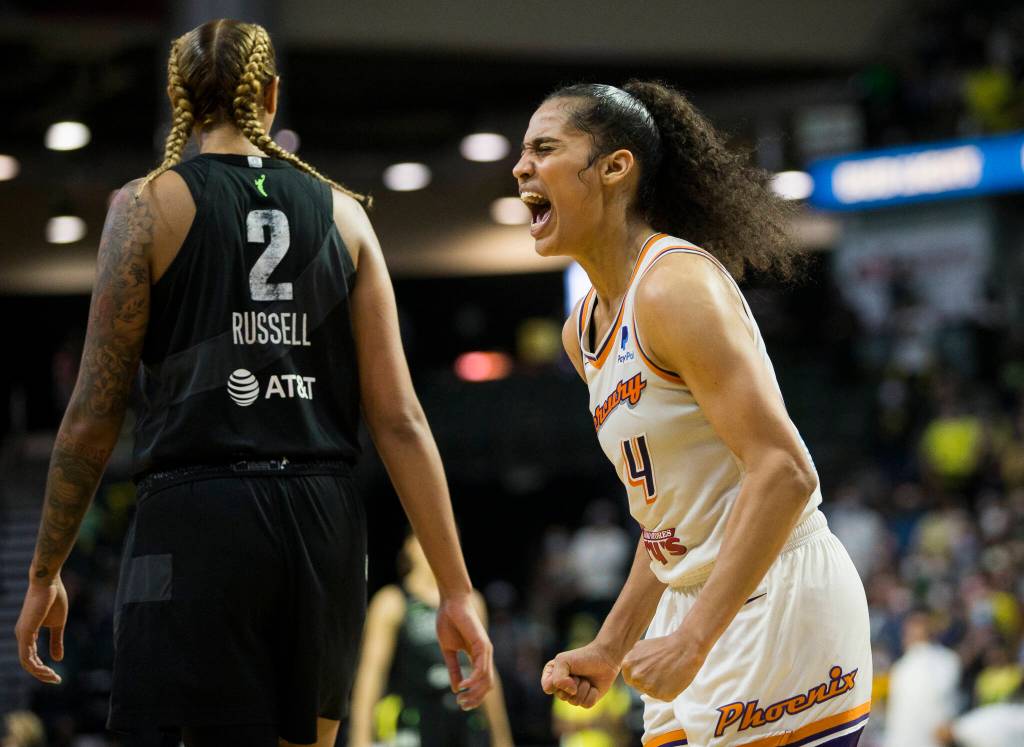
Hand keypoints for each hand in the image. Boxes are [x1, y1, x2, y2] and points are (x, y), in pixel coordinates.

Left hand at [15, 574, 67, 683]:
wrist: (49, 582)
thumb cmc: (54, 599)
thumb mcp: (58, 624)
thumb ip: (56, 641)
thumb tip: (58, 659)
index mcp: (28, 634)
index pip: (32, 658)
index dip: (43, 669)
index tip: (57, 676)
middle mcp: (22, 636)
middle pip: (28, 663)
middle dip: (42, 674)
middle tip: (56, 680)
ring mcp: (22, 635)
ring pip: (27, 663)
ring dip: (40, 673)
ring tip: (53, 677)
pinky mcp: (25, 632)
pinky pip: (27, 656)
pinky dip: (36, 666)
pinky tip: (47, 670)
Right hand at [436, 593, 493, 709]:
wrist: (451, 602)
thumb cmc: (449, 622)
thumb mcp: (449, 650)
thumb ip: (453, 668)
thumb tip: (456, 688)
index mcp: (477, 656)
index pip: (482, 682)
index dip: (474, 696)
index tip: (461, 704)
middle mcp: (485, 655)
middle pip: (487, 685)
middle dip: (475, 698)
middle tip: (461, 705)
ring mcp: (485, 650)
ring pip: (486, 679)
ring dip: (475, 692)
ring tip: (461, 699)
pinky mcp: (482, 644)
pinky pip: (481, 667)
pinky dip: (473, 679)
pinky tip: (463, 685)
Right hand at [541, 641, 619, 707]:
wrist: (605, 658)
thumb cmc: (583, 657)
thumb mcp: (563, 661)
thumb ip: (558, 678)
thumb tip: (571, 692)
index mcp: (552, 676)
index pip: (547, 687)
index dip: (557, 681)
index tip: (566, 669)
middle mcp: (561, 687)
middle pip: (562, 696)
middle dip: (573, 683)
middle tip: (578, 673)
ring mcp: (574, 695)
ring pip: (575, 701)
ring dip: (583, 688)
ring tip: (586, 679)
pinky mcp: (586, 700)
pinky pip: (586, 704)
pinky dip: (592, 694)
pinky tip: (594, 686)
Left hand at [621, 632, 706, 700]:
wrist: (684, 648)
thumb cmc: (664, 646)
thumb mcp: (640, 647)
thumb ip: (632, 660)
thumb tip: (626, 668)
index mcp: (627, 665)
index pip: (630, 679)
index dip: (640, 676)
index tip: (650, 671)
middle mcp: (635, 677)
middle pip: (639, 687)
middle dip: (648, 682)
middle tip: (661, 672)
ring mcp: (647, 687)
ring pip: (652, 693)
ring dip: (659, 687)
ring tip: (668, 673)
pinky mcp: (661, 695)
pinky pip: (664, 697)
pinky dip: (669, 691)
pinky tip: (674, 678)